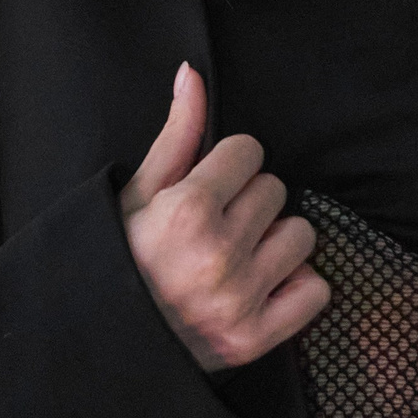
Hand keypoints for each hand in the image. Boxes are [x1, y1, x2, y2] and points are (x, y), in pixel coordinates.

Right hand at [118, 64, 330, 374]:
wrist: (101, 343)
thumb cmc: (118, 260)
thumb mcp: (137, 193)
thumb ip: (177, 134)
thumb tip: (193, 74)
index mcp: (186, 212)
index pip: (250, 151)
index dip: (228, 166)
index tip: (209, 188)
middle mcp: (218, 255)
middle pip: (276, 189)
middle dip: (249, 201)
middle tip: (218, 226)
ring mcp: (240, 300)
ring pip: (302, 236)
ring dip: (276, 241)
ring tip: (240, 256)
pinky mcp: (255, 340)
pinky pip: (315, 291)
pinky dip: (296, 286)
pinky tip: (261, 286)